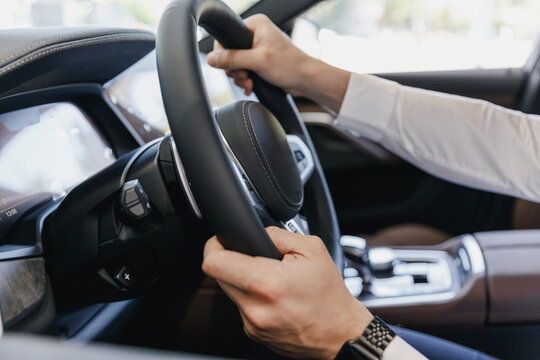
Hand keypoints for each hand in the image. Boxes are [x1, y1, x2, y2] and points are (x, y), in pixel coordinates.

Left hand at [202, 227, 372, 359]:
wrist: (340, 333)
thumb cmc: (329, 294)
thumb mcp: (312, 249)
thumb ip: (277, 235)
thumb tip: (256, 232)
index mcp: (268, 283)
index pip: (215, 263)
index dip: (215, 246)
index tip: (222, 241)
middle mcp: (255, 308)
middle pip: (218, 276)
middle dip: (230, 262)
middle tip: (253, 258)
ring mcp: (252, 325)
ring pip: (229, 292)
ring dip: (242, 281)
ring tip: (270, 280)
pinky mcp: (253, 334)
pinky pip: (241, 307)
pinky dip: (252, 298)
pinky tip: (273, 296)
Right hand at [206, 14, 350, 112]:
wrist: (306, 80)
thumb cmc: (290, 66)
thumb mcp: (257, 61)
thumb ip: (232, 59)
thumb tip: (211, 58)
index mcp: (256, 25)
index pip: (227, 37)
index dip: (225, 54)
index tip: (232, 67)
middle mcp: (256, 34)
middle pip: (229, 53)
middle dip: (235, 69)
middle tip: (245, 76)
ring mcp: (258, 48)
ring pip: (236, 64)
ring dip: (241, 77)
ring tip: (250, 83)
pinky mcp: (260, 61)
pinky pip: (244, 70)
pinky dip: (246, 80)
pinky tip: (251, 86)